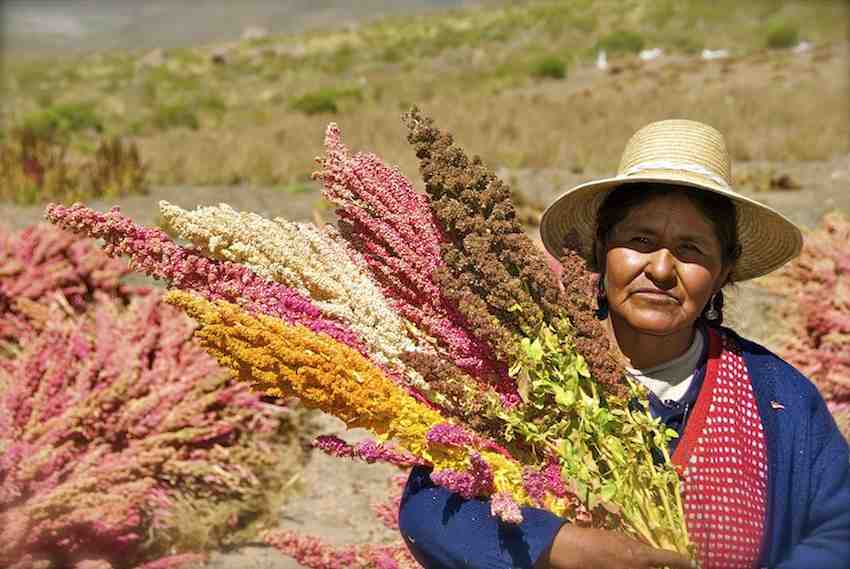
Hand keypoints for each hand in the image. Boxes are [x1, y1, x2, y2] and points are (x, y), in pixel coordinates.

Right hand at [535, 525, 693, 568]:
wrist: (573, 551)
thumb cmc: (596, 539)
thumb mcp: (620, 537)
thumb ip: (637, 546)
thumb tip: (650, 552)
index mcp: (641, 556)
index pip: (671, 560)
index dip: (684, 563)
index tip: (692, 564)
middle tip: (676, 568)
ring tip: (644, 566)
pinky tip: (631, 567)